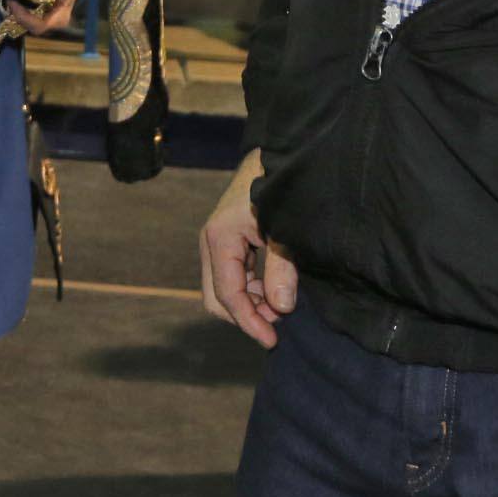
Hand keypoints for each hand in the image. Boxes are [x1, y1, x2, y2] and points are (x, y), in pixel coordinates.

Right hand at [198, 148, 294, 346]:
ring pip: (225, 290)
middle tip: (278, 324)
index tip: (273, 341)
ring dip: (251, 304)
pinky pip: (234, 277)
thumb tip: (280, 309)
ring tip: (283, 306)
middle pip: (217, 298)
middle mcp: (212, 243)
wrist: (279, 155)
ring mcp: (219, 242)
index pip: (227, 295)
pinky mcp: (230, 242)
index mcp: (219, 239)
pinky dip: (253, 290)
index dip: (249, 322)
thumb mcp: (285, 232)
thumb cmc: (280, 188)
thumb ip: (282, 271)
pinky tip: (277, 289)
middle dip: (246, 316)